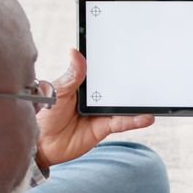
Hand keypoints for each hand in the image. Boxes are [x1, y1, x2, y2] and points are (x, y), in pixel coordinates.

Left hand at [35, 49, 154, 168]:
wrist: (41, 144)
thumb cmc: (44, 115)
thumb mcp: (58, 92)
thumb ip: (72, 75)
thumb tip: (74, 51)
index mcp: (83, 83)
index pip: (101, 69)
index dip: (114, 60)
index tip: (129, 49)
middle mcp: (94, 96)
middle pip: (117, 86)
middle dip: (132, 80)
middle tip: (149, 71)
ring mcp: (100, 112)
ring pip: (123, 104)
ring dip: (137, 101)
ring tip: (152, 96)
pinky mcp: (104, 127)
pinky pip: (122, 122)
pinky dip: (135, 119)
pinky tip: (146, 116)